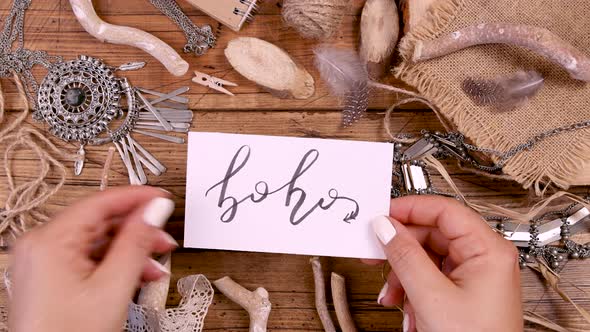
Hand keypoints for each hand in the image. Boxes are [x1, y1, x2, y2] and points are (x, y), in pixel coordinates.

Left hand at [9, 186, 177, 331]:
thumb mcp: (113, 286)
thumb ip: (136, 241)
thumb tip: (154, 209)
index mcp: (50, 240)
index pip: (102, 202)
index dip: (137, 197)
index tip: (163, 198)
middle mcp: (41, 245)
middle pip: (100, 223)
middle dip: (138, 231)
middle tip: (165, 237)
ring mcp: (44, 262)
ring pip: (97, 242)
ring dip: (130, 251)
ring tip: (155, 265)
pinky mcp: (50, 278)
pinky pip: (88, 259)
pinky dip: (115, 265)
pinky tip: (137, 276)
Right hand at [369, 196, 521, 331]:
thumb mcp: (431, 296)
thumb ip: (405, 255)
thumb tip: (385, 226)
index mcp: (488, 249)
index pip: (444, 210)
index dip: (409, 209)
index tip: (380, 215)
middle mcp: (484, 258)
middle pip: (431, 234)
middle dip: (400, 250)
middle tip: (374, 253)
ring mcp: (474, 276)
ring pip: (426, 257)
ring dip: (403, 275)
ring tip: (393, 295)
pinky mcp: (464, 293)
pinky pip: (430, 277)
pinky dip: (412, 289)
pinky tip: (405, 307)